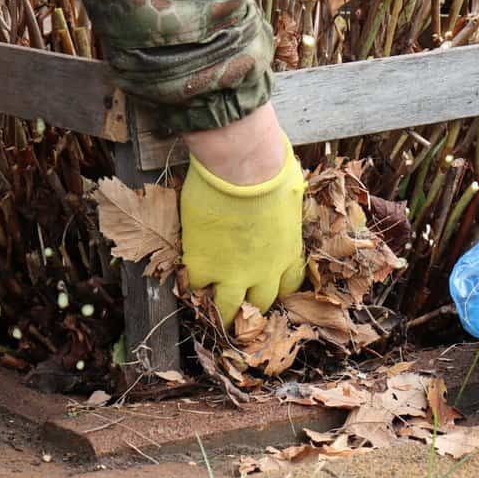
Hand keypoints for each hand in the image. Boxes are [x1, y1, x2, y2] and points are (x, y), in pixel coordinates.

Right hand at [180, 136, 305, 325]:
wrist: (243, 168)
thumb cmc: (272, 169)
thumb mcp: (292, 192)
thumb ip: (286, 205)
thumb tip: (285, 193)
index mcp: (288, 251)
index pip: (288, 284)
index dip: (276, 286)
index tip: (266, 283)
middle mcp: (264, 271)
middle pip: (259, 304)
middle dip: (249, 304)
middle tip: (237, 301)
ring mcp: (233, 273)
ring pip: (225, 308)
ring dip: (218, 309)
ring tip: (208, 307)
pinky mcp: (203, 265)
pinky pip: (194, 287)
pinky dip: (191, 285)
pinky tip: (187, 279)